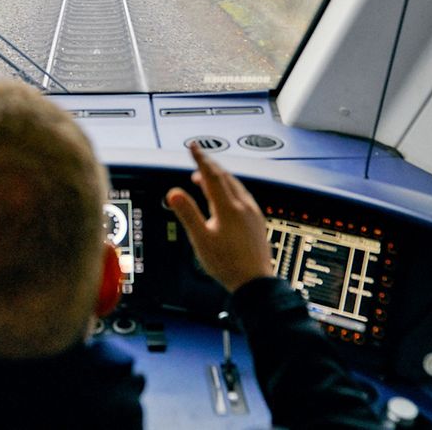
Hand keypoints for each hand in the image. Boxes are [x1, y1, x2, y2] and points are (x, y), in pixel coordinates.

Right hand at [165, 143, 274, 292]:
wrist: (255, 283)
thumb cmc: (228, 264)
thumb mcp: (201, 240)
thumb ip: (188, 213)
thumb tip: (174, 192)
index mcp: (228, 208)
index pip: (212, 175)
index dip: (200, 159)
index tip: (193, 146)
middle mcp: (243, 206)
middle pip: (225, 177)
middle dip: (209, 166)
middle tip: (197, 159)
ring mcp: (253, 213)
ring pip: (236, 185)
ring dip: (220, 177)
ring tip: (207, 178)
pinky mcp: (258, 221)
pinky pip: (243, 195)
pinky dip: (230, 188)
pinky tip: (228, 196)